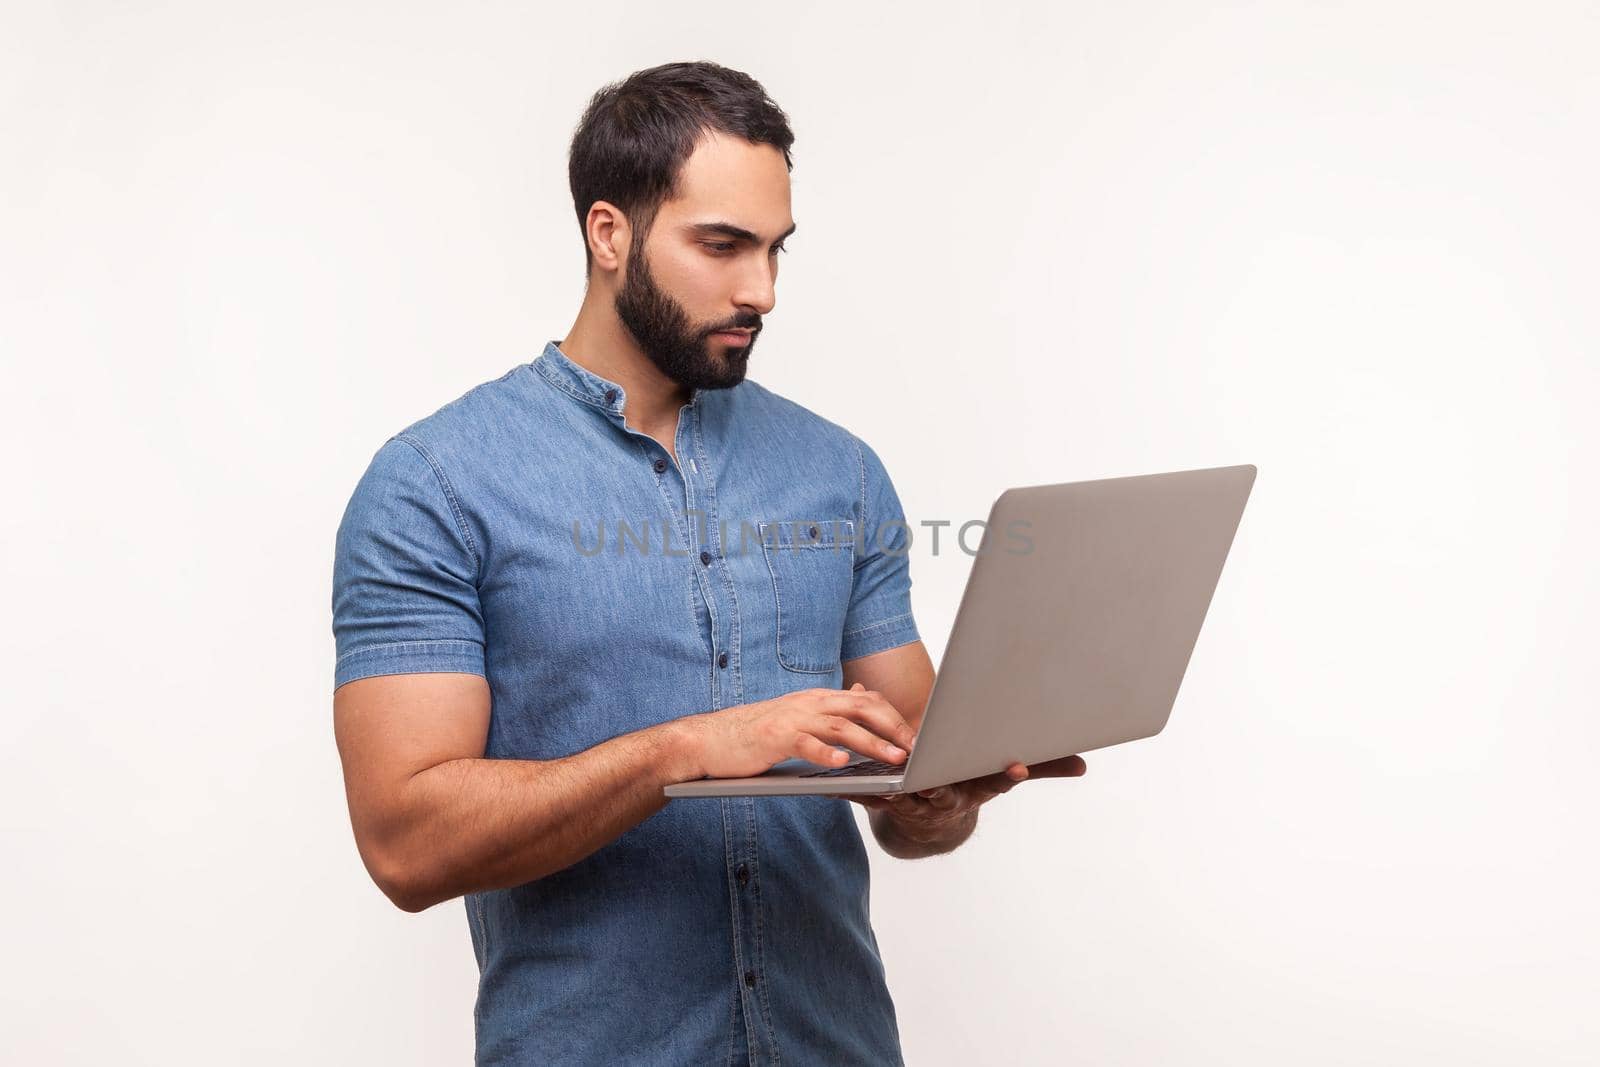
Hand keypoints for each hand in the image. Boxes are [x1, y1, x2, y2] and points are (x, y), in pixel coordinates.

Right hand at [673, 686, 917, 779]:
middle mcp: (809, 703)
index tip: (917, 738)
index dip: (894, 717)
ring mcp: (791, 718)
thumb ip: (831, 708)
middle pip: (861, 708)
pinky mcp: (773, 737)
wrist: (709, 740)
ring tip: (894, 758)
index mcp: (818, 699)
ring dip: (871, 743)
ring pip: (840, 726)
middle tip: (917, 748)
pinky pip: (804, 744)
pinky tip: (842, 765)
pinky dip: (825, 754)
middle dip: (893, 727)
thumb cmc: (756, 734)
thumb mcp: (799, 716)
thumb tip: (863, 692)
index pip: (866, 701)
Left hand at [847, 751, 1087, 837]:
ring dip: (890, 787)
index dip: (1008, 775)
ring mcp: (915, 804)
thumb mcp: (998, 777)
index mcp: (974, 786)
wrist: (927, 824)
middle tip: (933, 775)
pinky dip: (852, 788)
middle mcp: (947, 797)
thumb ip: (1039, 767)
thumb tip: (1083, 765)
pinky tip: (833, 780)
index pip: (996, 781)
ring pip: (903, 794)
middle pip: (944, 788)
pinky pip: (868, 797)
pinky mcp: (884, 804)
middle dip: (938, 781)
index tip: (1018, 766)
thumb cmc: (965, 786)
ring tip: (883, 779)